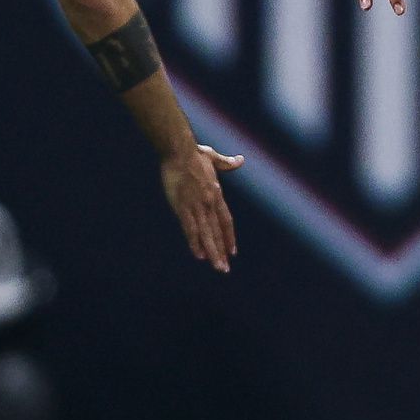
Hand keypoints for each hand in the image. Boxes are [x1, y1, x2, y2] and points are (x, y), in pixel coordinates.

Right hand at [161, 142, 247, 271]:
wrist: (180, 150)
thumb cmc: (194, 153)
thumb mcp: (214, 158)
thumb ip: (227, 163)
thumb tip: (240, 160)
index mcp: (216, 194)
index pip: (226, 221)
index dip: (229, 237)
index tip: (233, 251)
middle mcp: (209, 203)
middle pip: (217, 232)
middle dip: (221, 251)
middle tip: (225, 268)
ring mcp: (196, 206)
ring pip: (206, 234)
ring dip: (212, 252)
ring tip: (218, 267)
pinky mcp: (182, 206)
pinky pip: (190, 229)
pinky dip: (195, 243)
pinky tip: (199, 255)